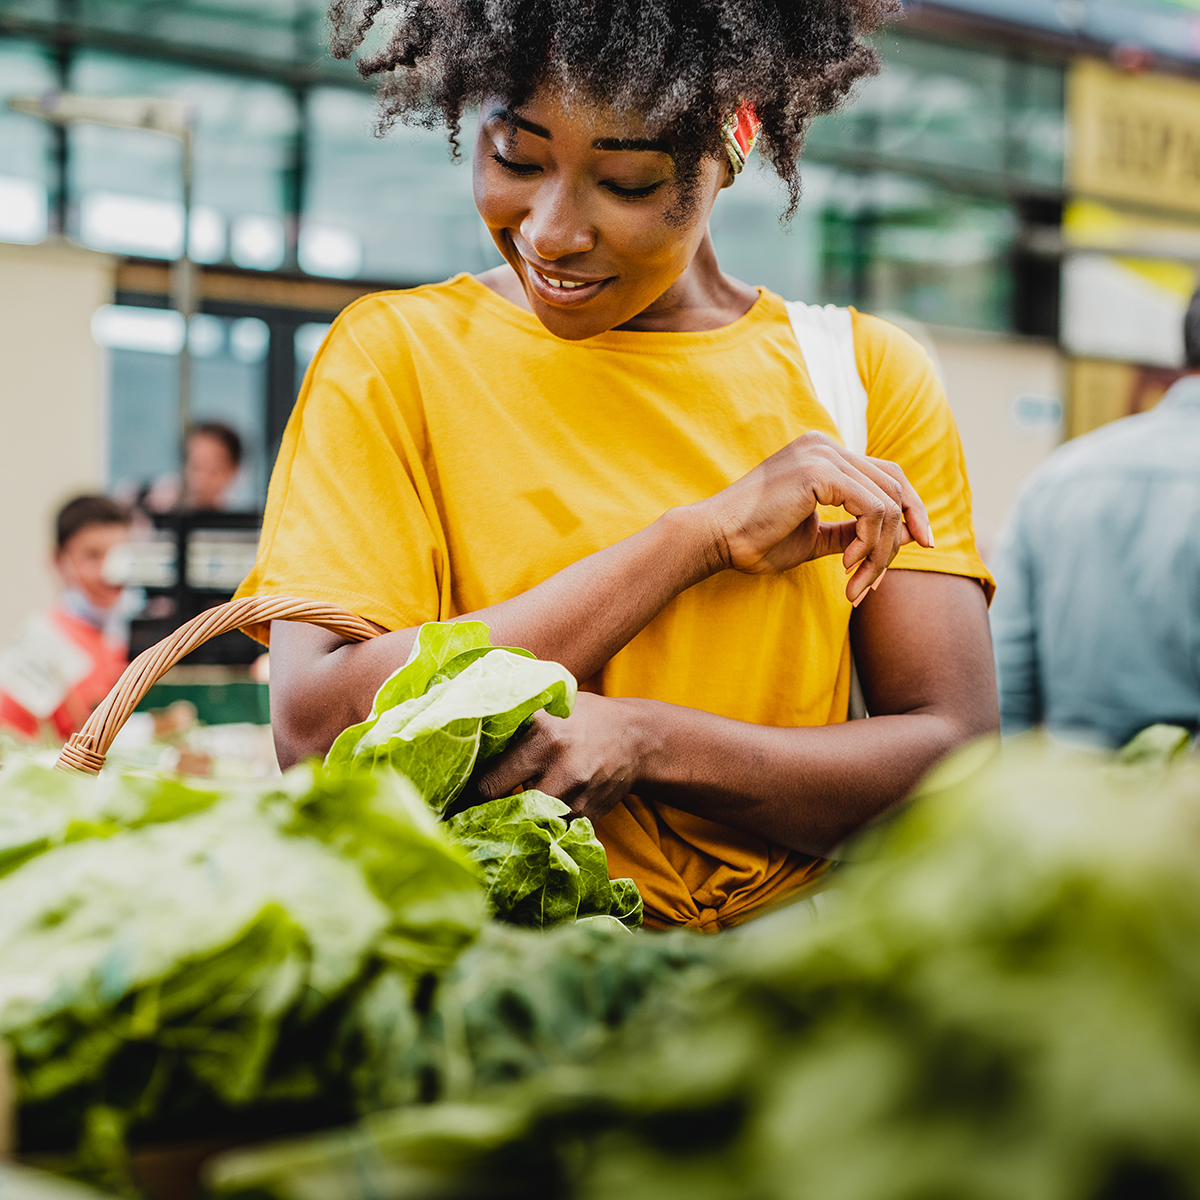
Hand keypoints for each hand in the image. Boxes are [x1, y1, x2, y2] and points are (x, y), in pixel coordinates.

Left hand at [467, 692, 643, 824]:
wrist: (635, 739)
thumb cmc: (582, 719)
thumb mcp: (548, 708)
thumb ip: (513, 721)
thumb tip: (463, 727)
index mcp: (544, 739)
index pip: (490, 782)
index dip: (469, 795)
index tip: (452, 800)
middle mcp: (561, 771)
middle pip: (507, 811)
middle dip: (488, 815)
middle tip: (467, 819)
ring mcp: (577, 799)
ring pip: (530, 825)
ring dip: (515, 824)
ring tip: (497, 823)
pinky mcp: (589, 817)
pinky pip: (554, 832)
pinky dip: (540, 829)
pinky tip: (531, 823)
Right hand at [693, 432, 933, 604]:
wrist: (713, 538)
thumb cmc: (754, 540)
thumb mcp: (815, 537)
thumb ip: (852, 531)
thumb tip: (900, 537)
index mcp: (823, 453)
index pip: (887, 474)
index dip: (911, 509)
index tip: (922, 543)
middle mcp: (826, 445)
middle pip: (895, 486)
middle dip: (897, 538)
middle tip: (876, 580)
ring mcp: (823, 454)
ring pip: (887, 503)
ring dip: (879, 551)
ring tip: (855, 581)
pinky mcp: (819, 472)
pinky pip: (873, 509)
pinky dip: (869, 542)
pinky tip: (847, 564)